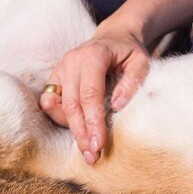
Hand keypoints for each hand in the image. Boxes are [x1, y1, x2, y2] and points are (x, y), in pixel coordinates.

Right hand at [39, 29, 150, 164]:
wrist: (114, 37)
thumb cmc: (129, 52)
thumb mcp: (141, 62)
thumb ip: (132, 81)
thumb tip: (117, 106)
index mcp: (93, 55)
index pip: (90, 93)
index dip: (93, 121)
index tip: (99, 143)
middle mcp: (72, 61)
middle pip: (72, 104)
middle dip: (82, 132)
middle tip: (93, 156)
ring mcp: (60, 69)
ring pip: (59, 106)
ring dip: (71, 130)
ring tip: (86, 151)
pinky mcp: (55, 78)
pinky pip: (51, 103)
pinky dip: (61, 119)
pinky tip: (75, 132)